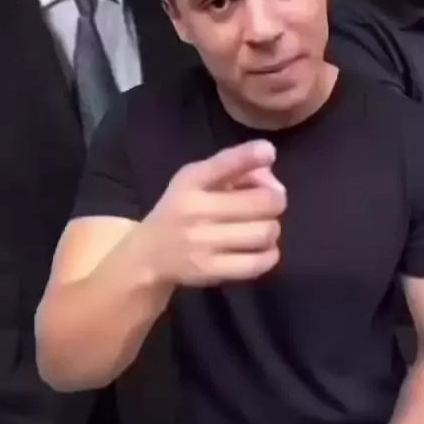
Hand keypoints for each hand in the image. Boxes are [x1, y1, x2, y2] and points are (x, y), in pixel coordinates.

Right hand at [144, 140, 286, 286]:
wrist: (149, 255)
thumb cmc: (182, 209)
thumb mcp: (197, 180)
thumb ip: (234, 169)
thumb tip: (271, 177)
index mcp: (191, 180)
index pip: (224, 164)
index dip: (250, 156)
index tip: (269, 152)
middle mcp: (195, 209)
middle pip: (262, 202)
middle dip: (275, 200)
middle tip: (270, 204)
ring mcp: (202, 243)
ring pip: (264, 232)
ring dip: (271, 228)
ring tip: (261, 228)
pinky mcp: (209, 271)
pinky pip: (258, 263)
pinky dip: (269, 254)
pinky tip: (261, 249)